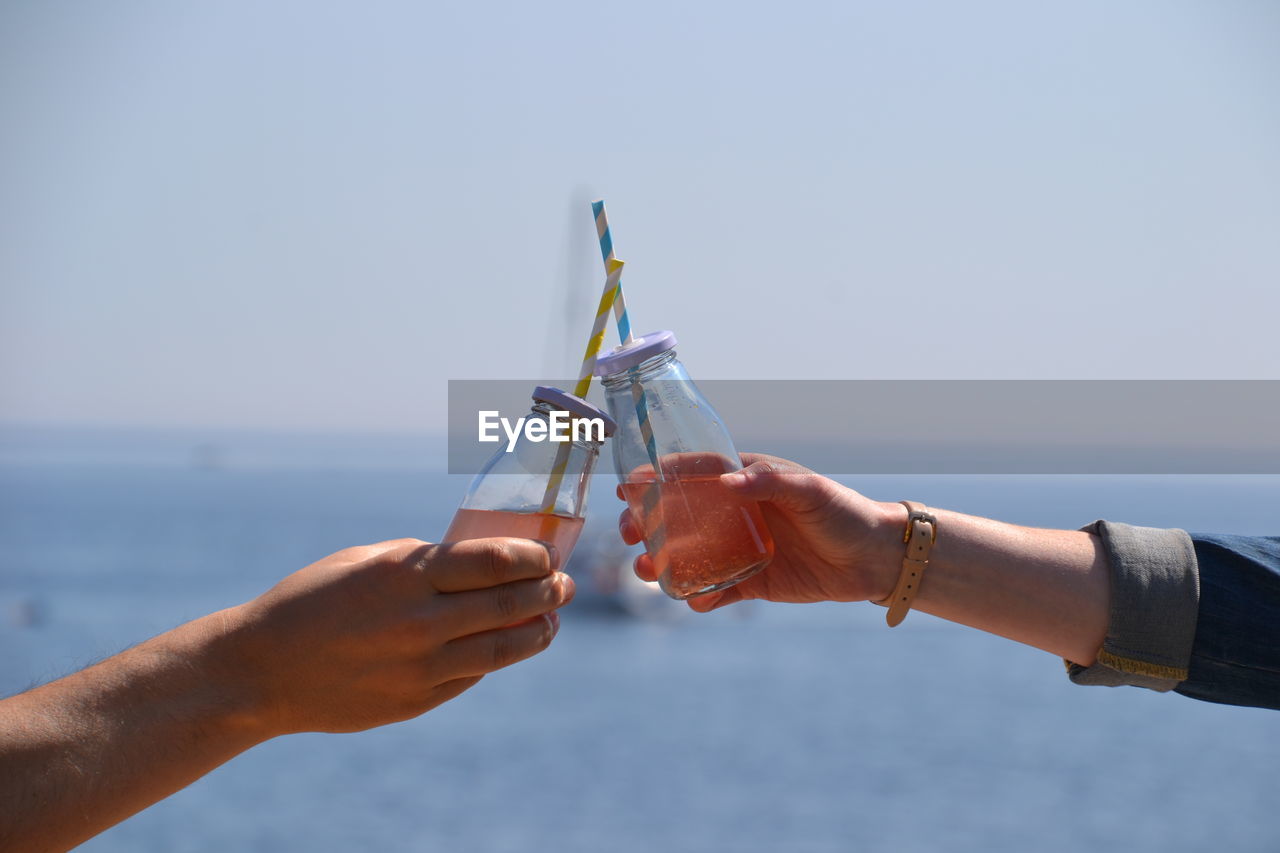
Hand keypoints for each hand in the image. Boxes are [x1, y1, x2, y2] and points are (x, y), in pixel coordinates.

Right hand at [215, 537, 572, 735]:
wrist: (262, 671)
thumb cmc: (313, 600)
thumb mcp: (366, 561)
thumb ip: (425, 560)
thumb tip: (480, 559)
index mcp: (406, 575)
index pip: (494, 561)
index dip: (533, 556)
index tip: (547, 554)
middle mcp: (420, 622)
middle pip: (509, 604)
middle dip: (547, 591)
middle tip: (563, 585)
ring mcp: (420, 667)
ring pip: (501, 649)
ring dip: (536, 632)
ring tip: (550, 620)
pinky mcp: (415, 701)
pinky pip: (471, 676)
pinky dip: (495, 658)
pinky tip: (507, 645)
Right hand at [618, 454, 900, 610]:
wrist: (874, 559)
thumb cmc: (844, 513)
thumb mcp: (809, 491)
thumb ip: (768, 483)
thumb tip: (728, 482)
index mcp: (746, 480)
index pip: (693, 474)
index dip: (657, 478)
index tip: (628, 487)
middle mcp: (736, 513)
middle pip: (679, 516)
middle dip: (647, 524)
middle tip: (627, 535)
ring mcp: (741, 548)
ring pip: (690, 555)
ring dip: (663, 563)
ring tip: (648, 571)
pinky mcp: (752, 581)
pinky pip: (716, 590)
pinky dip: (701, 597)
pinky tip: (695, 601)